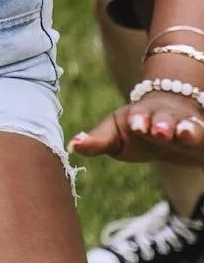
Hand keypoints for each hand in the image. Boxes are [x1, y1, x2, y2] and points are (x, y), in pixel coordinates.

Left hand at [71, 87, 203, 165]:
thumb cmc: (137, 131)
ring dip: (184, 129)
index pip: (138, 116)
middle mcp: (163, 118)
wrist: (172, 124)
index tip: (135, 125)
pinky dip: (200, 132)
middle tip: (157, 131)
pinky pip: (203, 133)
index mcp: (140, 116)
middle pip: (163, 118)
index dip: (137, 120)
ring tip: (181, 134)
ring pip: (186, 126)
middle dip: (160, 124)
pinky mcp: (201, 137)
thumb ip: (97, 142)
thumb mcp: (116, 136)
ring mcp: (184, 127)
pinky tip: (198, 136)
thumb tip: (72, 145)